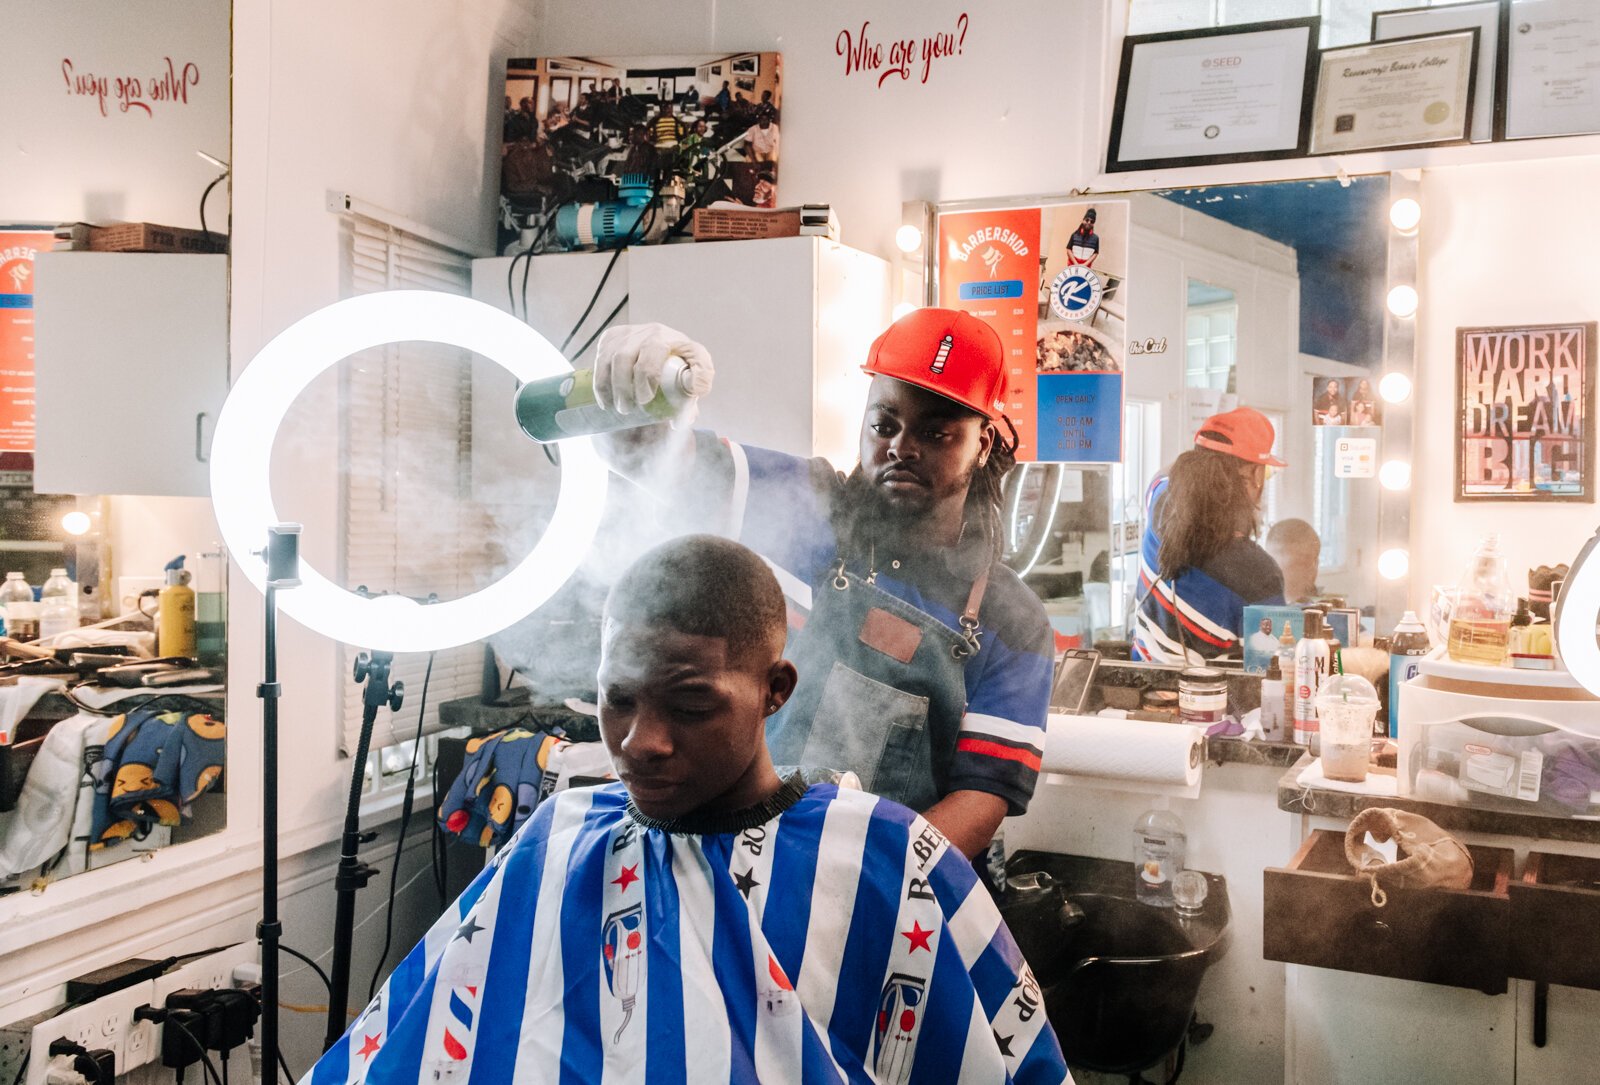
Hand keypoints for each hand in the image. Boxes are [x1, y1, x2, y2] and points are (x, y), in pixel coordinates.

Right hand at [593, 323, 714, 417]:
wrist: (669, 354)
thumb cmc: (684, 370)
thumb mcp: (697, 378)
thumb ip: (693, 397)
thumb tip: (679, 420)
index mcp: (674, 340)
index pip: (656, 353)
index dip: (648, 375)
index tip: (645, 400)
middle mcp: (652, 331)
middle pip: (627, 355)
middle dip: (625, 385)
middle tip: (628, 408)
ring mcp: (631, 332)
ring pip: (611, 357)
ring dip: (610, 385)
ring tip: (617, 407)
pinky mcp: (613, 337)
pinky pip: (601, 358)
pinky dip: (600, 381)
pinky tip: (604, 400)